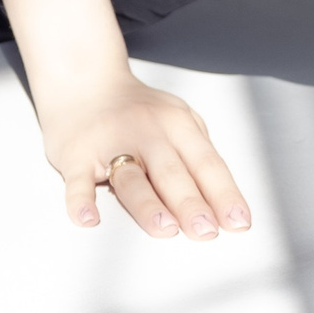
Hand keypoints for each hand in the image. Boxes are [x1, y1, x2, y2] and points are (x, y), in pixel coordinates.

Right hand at [35, 69, 252, 241]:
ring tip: (165, 228)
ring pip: (131, 178)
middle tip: (205, 231)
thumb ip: (198, 155)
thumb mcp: (177, 119)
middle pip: (171, 172)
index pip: (206, 163)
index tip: (237, 223)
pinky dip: (81, 201)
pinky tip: (89, 219)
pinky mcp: (76, 156)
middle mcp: (146, 132)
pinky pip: (78, 181)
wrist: (82, 81)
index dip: (223, 194)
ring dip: (148, 204)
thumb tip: (224, 203)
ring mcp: (109, 144)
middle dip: (190, 203)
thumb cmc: (135, 112)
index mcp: (177, 125)